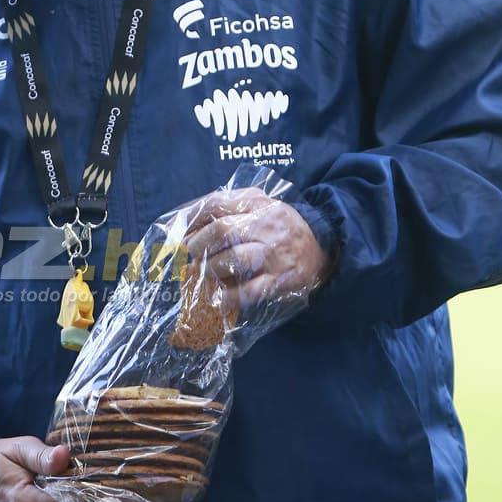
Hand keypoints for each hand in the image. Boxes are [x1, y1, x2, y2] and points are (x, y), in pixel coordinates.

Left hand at [183, 186, 328, 318]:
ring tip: (204, 272)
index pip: (217, 203)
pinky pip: (249, 291)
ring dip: (211, 268)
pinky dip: (229, 297)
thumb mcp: (259, 205)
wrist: (321, 249)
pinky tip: (218, 298)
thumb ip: (228, 206)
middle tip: (192, 253)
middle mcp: (266, 226)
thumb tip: (187, 223)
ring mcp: (273, 254)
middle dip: (200, 244)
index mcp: (258, 204)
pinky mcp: (279, 281)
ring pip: (234, 260)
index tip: (180, 230)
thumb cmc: (279, 226)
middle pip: (223, 231)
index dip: (192, 217)